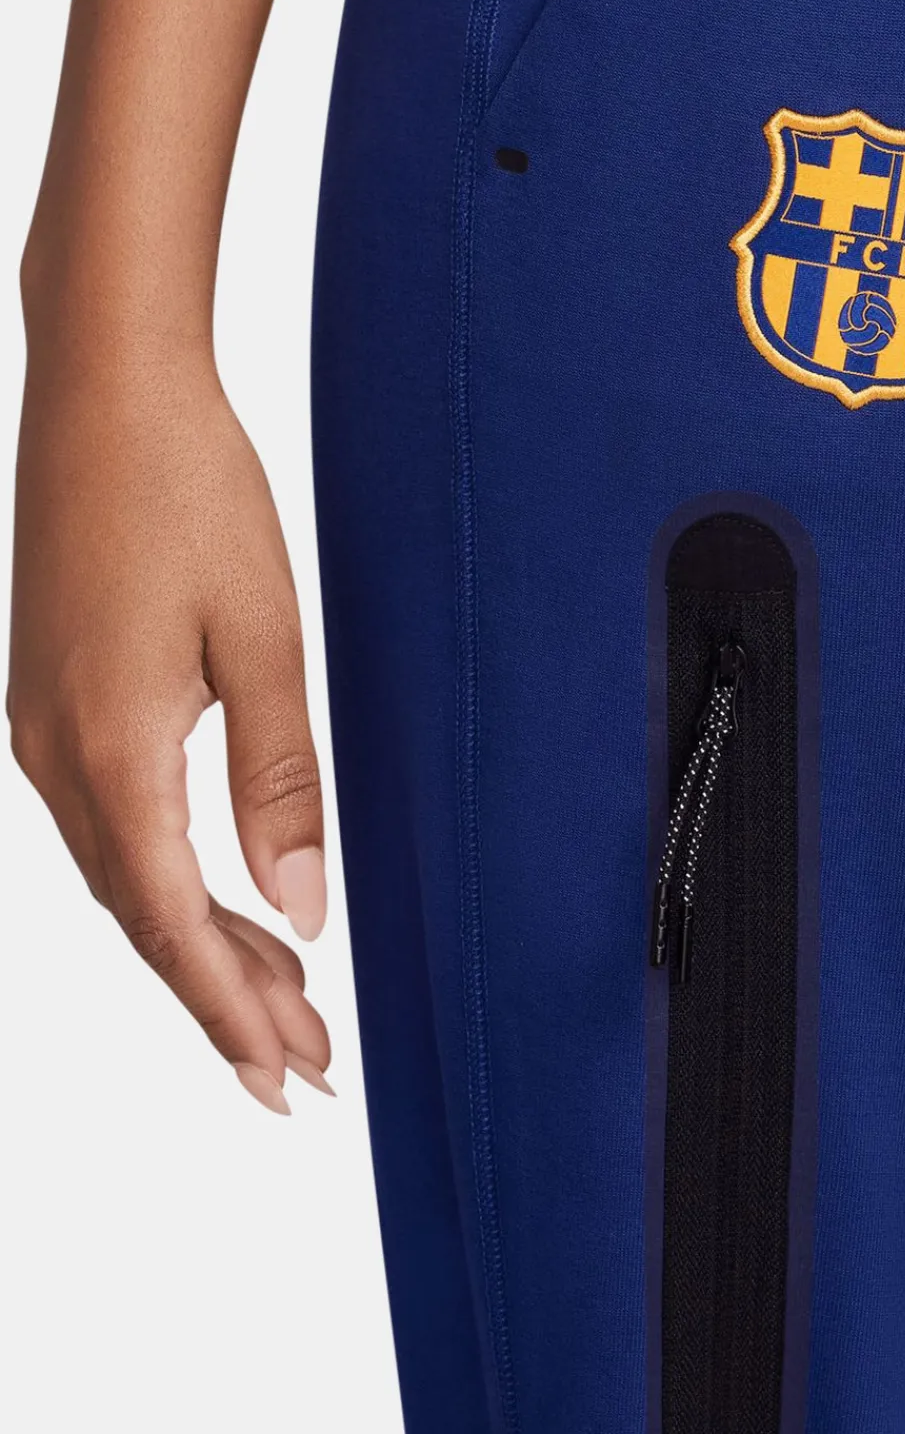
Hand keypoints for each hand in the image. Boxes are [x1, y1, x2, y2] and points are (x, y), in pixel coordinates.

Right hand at [8, 347, 331, 1112]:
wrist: (105, 386)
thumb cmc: (188, 488)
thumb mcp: (263, 633)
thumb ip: (279, 776)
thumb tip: (300, 907)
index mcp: (112, 744)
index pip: (172, 921)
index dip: (231, 1010)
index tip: (289, 1076)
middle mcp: (58, 751)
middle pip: (141, 915)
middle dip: (224, 997)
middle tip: (304, 1064)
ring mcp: (41, 724)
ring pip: (122, 874)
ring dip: (197, 940)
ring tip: (281, 997)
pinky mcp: (50, 695)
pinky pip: (107, 822)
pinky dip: (166, 876)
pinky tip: (214, 892)